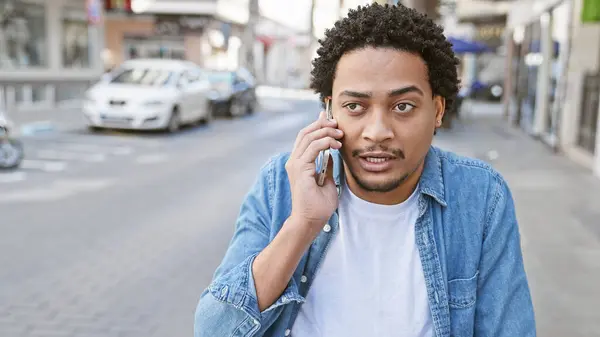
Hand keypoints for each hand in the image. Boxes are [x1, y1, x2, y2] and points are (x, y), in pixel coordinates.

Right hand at [285, 111, 342, 236]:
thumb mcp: (327, 181)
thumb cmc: (318, 206)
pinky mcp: (299, 169)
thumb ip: (327, 166)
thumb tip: (331, 154)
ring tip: (340, 134)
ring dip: (326, 131)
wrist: (310, 220)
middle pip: (306, 133)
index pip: (306, 137)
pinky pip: (312, 148)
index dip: (317, 125)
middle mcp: (294, 161)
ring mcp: (295, 164)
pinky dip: (325, 142)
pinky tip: (336, 146)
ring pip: (308, 136)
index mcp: (299, 163)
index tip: (331, 119)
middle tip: (337, 124)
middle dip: (322, 124)